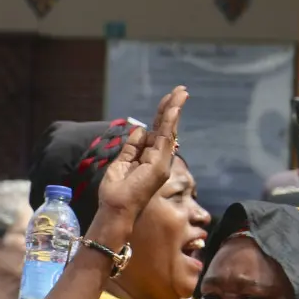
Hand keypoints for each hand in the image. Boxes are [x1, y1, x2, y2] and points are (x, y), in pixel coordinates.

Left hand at [94, 86, 187, 224]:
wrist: (116, 208)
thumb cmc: (116, 191)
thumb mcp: (121, 163)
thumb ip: (131, 147)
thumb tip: (141, 130)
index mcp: (148, 157)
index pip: (157, 132)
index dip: (162, 116)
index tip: (167, 100)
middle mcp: (158, 158)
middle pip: (166, 128)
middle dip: (172, 108)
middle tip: (181, 90)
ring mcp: (161, 161)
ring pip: (169, 129)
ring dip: (174, 109)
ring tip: (181, 92)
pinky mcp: (160, 164)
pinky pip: (166, 138)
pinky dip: (169, 122)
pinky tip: (174, 108)